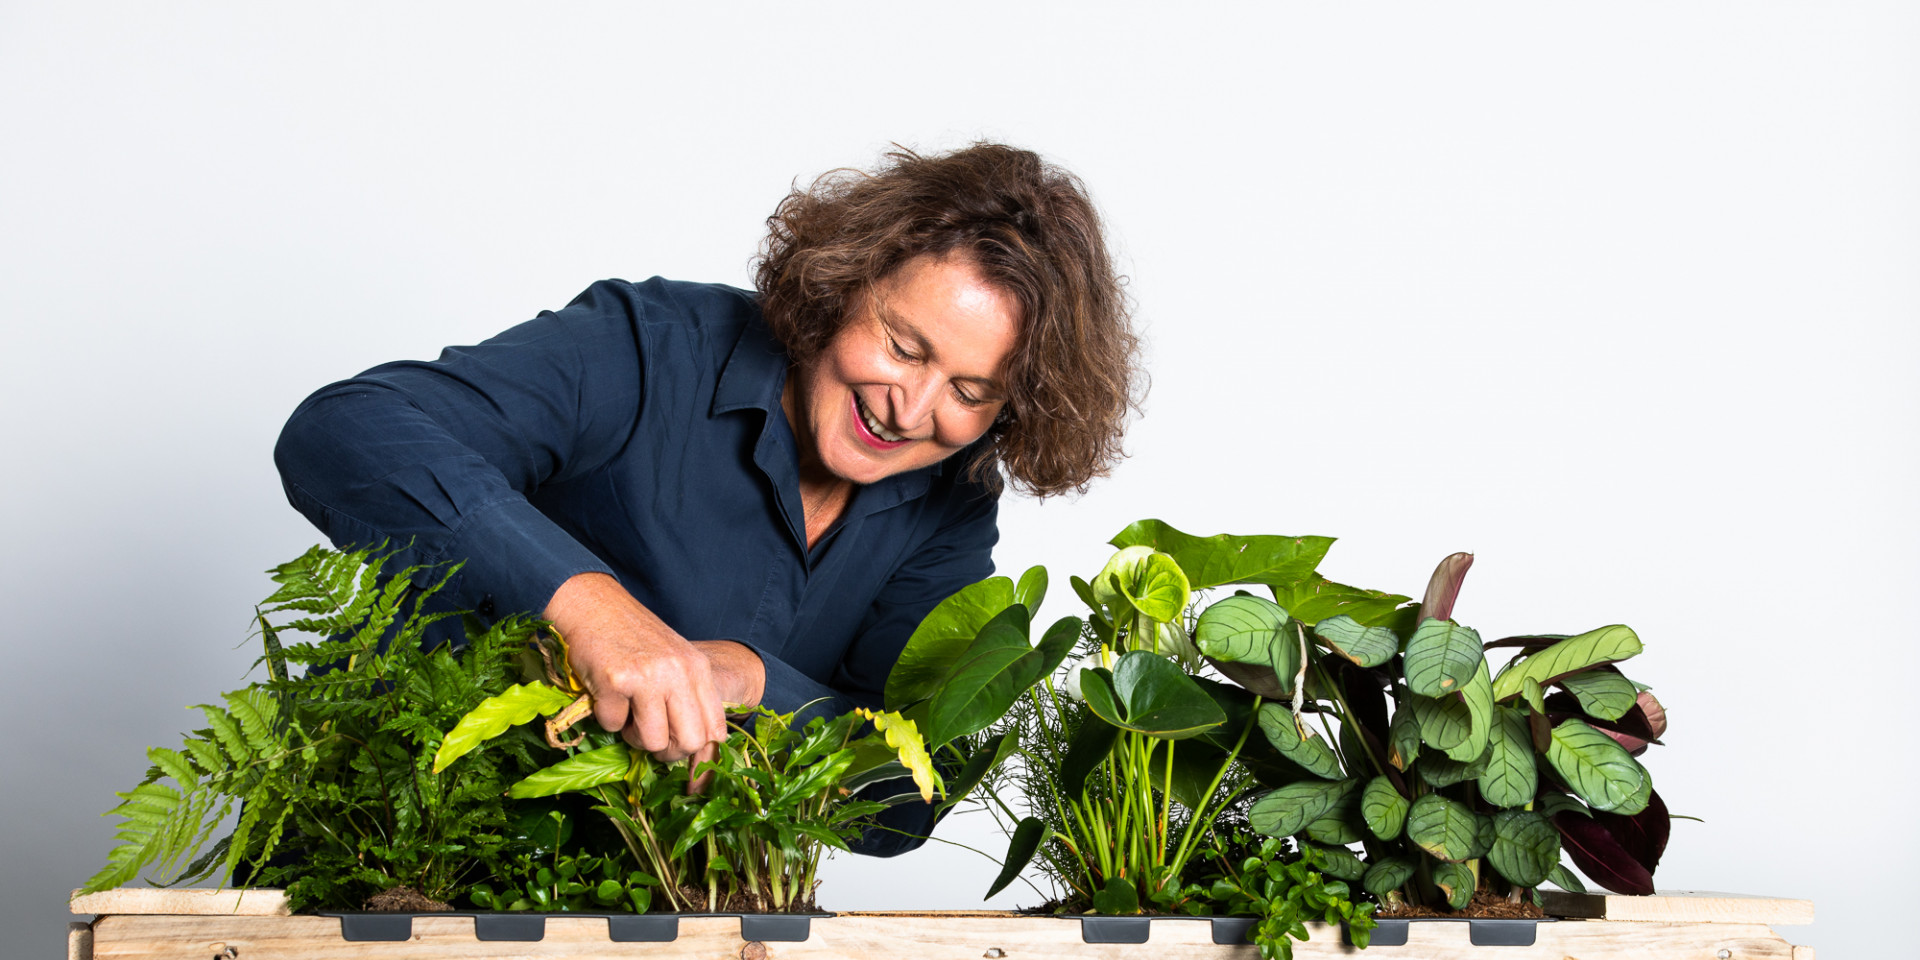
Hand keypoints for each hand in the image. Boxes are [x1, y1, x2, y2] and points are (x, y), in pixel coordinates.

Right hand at [542, 574, 763, 788]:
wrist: (592, 604)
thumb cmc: (633, 636)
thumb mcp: (674, 660)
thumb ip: (689, 698)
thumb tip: (697, 750)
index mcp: (698, 669)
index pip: (716, 729)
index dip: (703, 757)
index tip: (691, 774)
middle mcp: (679, 673)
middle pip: (690, 742)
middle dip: (667, 751)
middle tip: (649, 735)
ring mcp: (648, 677)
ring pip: (651, 741)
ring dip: (634, 737)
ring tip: (627, 712)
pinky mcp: (615, 681)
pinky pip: (614, 726)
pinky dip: (607, 718)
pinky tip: (605, 693)